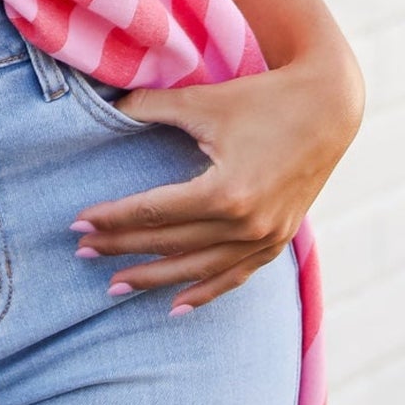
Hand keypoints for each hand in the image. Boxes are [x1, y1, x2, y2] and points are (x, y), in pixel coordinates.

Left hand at [70, 50, 364, 311]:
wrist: (328, 107)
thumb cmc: (262, 98)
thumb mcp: (204, 99)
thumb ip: (152, 107)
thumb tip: (109, 108)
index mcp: (225, 191)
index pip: (153, 212)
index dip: (112, 218)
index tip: (77, 225)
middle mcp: (246, 224)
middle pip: (170, 243)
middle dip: (122, 248)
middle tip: (82, 251)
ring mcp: (266, 237)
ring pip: (198, 268)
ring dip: (155, 280)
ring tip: (114, 286)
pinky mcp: (278, 239)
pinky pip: (236, 275)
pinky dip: (205, 291)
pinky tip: (176, 306)